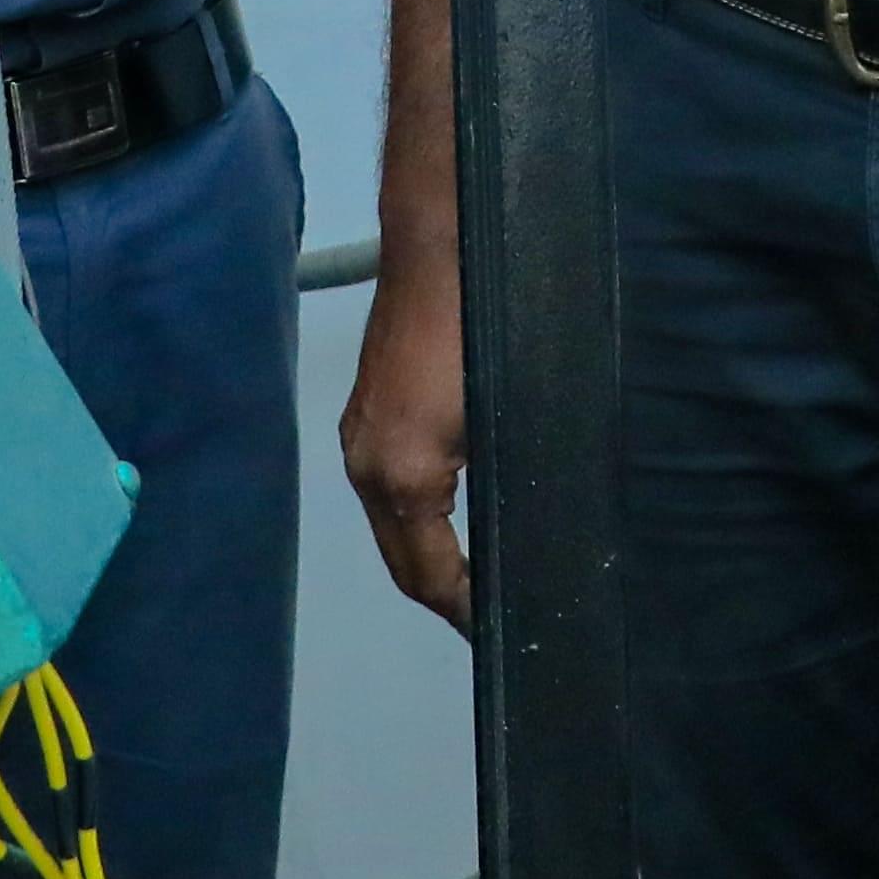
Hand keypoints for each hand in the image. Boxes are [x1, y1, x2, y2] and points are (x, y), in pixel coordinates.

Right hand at [337, 250, 476, 626]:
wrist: (440, 249)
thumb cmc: (480, 331)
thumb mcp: (503, 418)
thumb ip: (504, 485)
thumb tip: (520, 531)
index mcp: (402, 477)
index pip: (426, 574)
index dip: (461, 609)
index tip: (492, 628)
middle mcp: (365, 466)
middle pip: (399, 560)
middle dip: (438, 593)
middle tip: (483, 615)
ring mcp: (357, 437)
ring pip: (388, 524)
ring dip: (424, 555)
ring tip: (470, 577)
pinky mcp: (363, 412)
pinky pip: (384, 487)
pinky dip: (411, 517)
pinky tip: (445, 515)